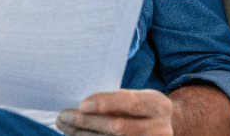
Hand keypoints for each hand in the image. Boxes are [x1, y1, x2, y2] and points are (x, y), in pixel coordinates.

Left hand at [57, 89, 172, 135]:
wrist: (166, 128)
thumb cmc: (145, 109)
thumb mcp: (141, 98)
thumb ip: (119, 100)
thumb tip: (82, 105)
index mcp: (159, 106)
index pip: (130, 103)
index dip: (105, 103)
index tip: (81, 104)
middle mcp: (159, 129)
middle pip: (118, 128)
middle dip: (87, 122)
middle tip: (63, 115)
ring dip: (83, 135)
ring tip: (65, 125)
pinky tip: (77, 135)